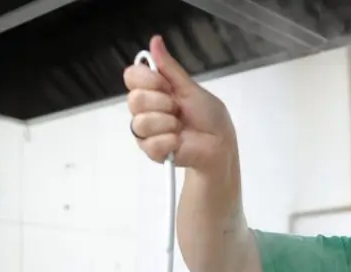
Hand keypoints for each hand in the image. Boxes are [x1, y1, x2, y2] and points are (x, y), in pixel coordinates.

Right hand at [123, 35, 236, 169]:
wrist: (220, 142)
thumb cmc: (208, 115)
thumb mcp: (189, 87)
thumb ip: (169, 67)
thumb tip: (155, 40)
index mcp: (153, 90)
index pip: (131, 77)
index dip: (147, 79)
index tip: (166, 85)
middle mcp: (145, 110)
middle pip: (134, 100)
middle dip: (162, 103)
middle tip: (178, 109)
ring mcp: (147, 132)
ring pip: (141, 122)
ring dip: (167, 122)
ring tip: (180, 126)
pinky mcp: (152, 151)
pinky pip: (150, 143)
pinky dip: (169, 141)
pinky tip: (179, 140)